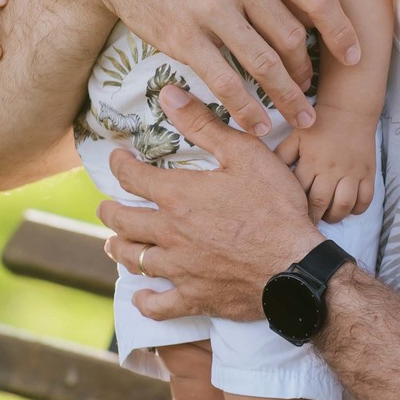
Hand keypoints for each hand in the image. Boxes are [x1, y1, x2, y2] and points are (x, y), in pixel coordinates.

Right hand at [69, 0, 361, 134]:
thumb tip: (308, 5)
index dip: (342, 33)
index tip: (354, 57)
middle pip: (294, 37)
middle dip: (308, 72)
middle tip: (311, 91)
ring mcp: (212, 9)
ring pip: (266, 65)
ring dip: (288, 97)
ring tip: (300, 118)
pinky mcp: (184, 37)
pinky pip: (227, 81)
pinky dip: (247, 108)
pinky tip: (257, 123)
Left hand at [98, 86, 323, 320]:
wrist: (294, 266)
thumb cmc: (274, 206)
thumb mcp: (243, 153)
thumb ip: (203, 124)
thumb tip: (169, 94)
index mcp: (178, 196)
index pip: (133, 178)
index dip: (120, 165)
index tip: (117, 159)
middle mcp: (169, 234)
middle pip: (124, 222)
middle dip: (110, 211)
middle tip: (105, 206)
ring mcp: (180, 269)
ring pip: (135, 260)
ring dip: (119, 250)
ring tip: (112, 243)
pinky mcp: (195, 298)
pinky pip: (159, 305)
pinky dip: (146, 301)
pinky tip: (141, 297)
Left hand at [275, 112, 376, 223]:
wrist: (348, 109)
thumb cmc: (317, 125)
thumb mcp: (294, 138)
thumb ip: (280, 157)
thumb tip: (263, 174)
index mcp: (310, 160)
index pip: (299, 192)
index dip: (293, 207)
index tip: (290, 216)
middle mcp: (331, 168)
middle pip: (321, 203)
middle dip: (313, 218)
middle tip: (308, 224)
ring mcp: (352, 171)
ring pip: (344, 204)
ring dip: (335, 216)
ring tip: (328, 216)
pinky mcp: (368, 172)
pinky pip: (366, 199)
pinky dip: (357, 209)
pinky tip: (348, 208)